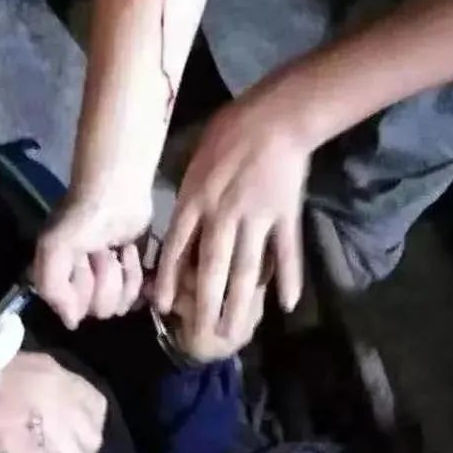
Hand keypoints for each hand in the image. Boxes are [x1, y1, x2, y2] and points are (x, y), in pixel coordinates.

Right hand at [0, 352, 107, 452]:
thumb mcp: (22, 369)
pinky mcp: (19, 439)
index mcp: (55, 372)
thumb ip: (46, 389)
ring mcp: (41, 415)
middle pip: (89, 439)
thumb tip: (60, 418)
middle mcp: (56, 391)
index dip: (88, 430)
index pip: (97, 406)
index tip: (66, 442)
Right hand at [33, 192, 151, 328]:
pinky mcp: (132, 273)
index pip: (73, 311)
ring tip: (117, 249)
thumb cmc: (83, 218)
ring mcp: (109, 281)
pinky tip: (129, 252)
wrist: (118, 191)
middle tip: (102, 252)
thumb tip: (71, 322)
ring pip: (121, 304)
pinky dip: (136, 273)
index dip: (81, 290)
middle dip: (105, 280)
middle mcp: (82, 285)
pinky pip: (138, 294)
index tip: (82, 264)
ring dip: (122, 274)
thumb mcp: (55, 248)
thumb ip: (53, 287)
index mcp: (59, 281)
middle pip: (100, 310)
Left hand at [153, 92, 309, 355]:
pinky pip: (287, 252)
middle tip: (202, 336)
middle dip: (207, 304)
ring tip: (238, 331)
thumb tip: (180, 227)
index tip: (163, 306)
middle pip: (213, 266)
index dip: (170, 278)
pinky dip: (289, 278)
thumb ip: (188, 197)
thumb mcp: (194, 162)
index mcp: (196, 199)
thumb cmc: (229, 132)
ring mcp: (257, 217)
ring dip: (242, 303)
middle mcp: (223, 213)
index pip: (178, 246)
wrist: (274, 116)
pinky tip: (286, 305)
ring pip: (247, 268)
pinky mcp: (286, 215)